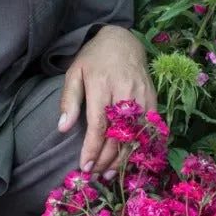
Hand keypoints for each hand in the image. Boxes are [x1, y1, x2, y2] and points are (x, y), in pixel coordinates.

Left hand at [57, 27, 156, 176]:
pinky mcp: (153, 99)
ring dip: (122, 158)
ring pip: (135, 136)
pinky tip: (129, 159)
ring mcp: (143, 96)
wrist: (123, 40)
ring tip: (109, 174)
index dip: (92, 149)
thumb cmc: (94, 58)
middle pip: (118, 135)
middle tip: (94, 175)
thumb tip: (62, 128)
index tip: (84, 167)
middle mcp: (125, 92)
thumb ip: (69, 101)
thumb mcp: (75, 73)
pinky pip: (148, 129)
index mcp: (102, 85)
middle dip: (106, 159)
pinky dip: (139, 147)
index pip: (99, 125)